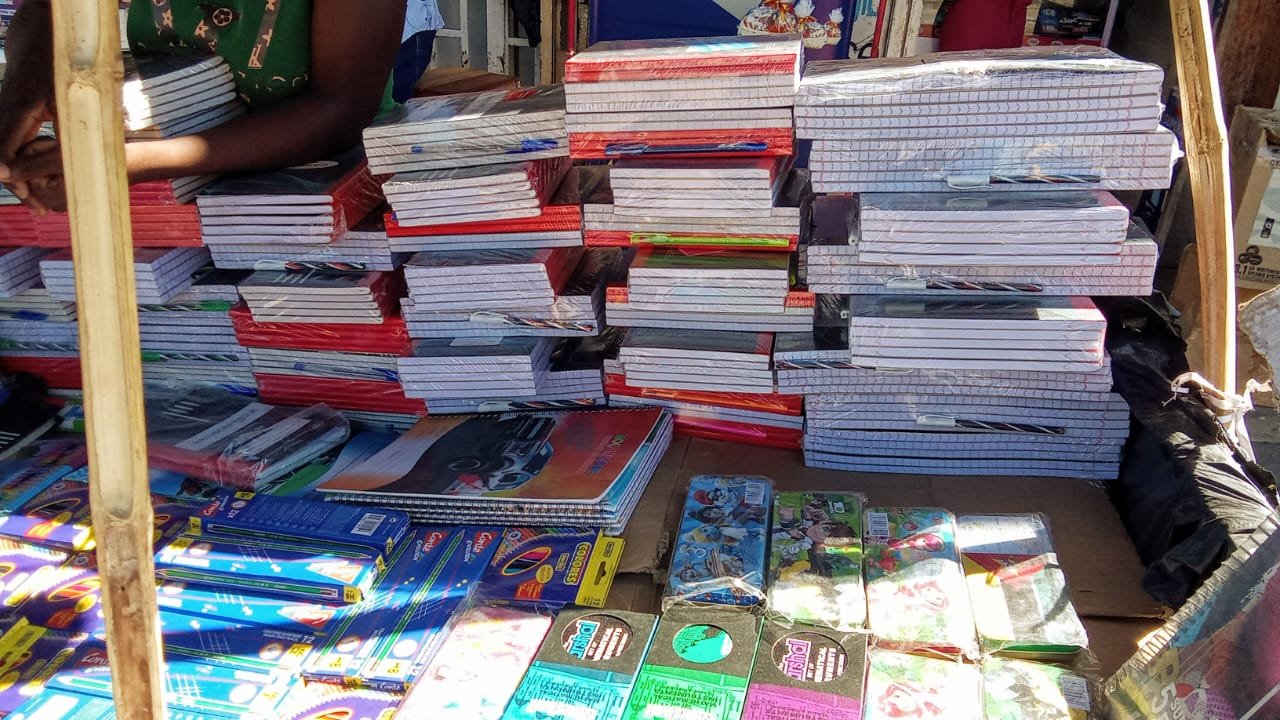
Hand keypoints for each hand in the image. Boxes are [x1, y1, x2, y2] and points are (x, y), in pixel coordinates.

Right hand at [0, 0, 55, 211]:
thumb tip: (82, 150)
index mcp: (20, 106)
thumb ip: (74, 123)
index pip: (8, 147)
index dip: (15, 172)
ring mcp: (8, 108)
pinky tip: (35, 180)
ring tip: (37, 203)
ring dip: (19, 175)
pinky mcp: (14, 110)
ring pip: (5, 148)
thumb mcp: (74, 94)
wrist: (46, 35)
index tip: (27, 196)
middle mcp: (8, 108)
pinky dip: (19, 160)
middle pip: (3, 153)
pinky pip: (10, 140)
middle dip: (19, 183)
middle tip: (38, 209)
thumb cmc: (65, 63)